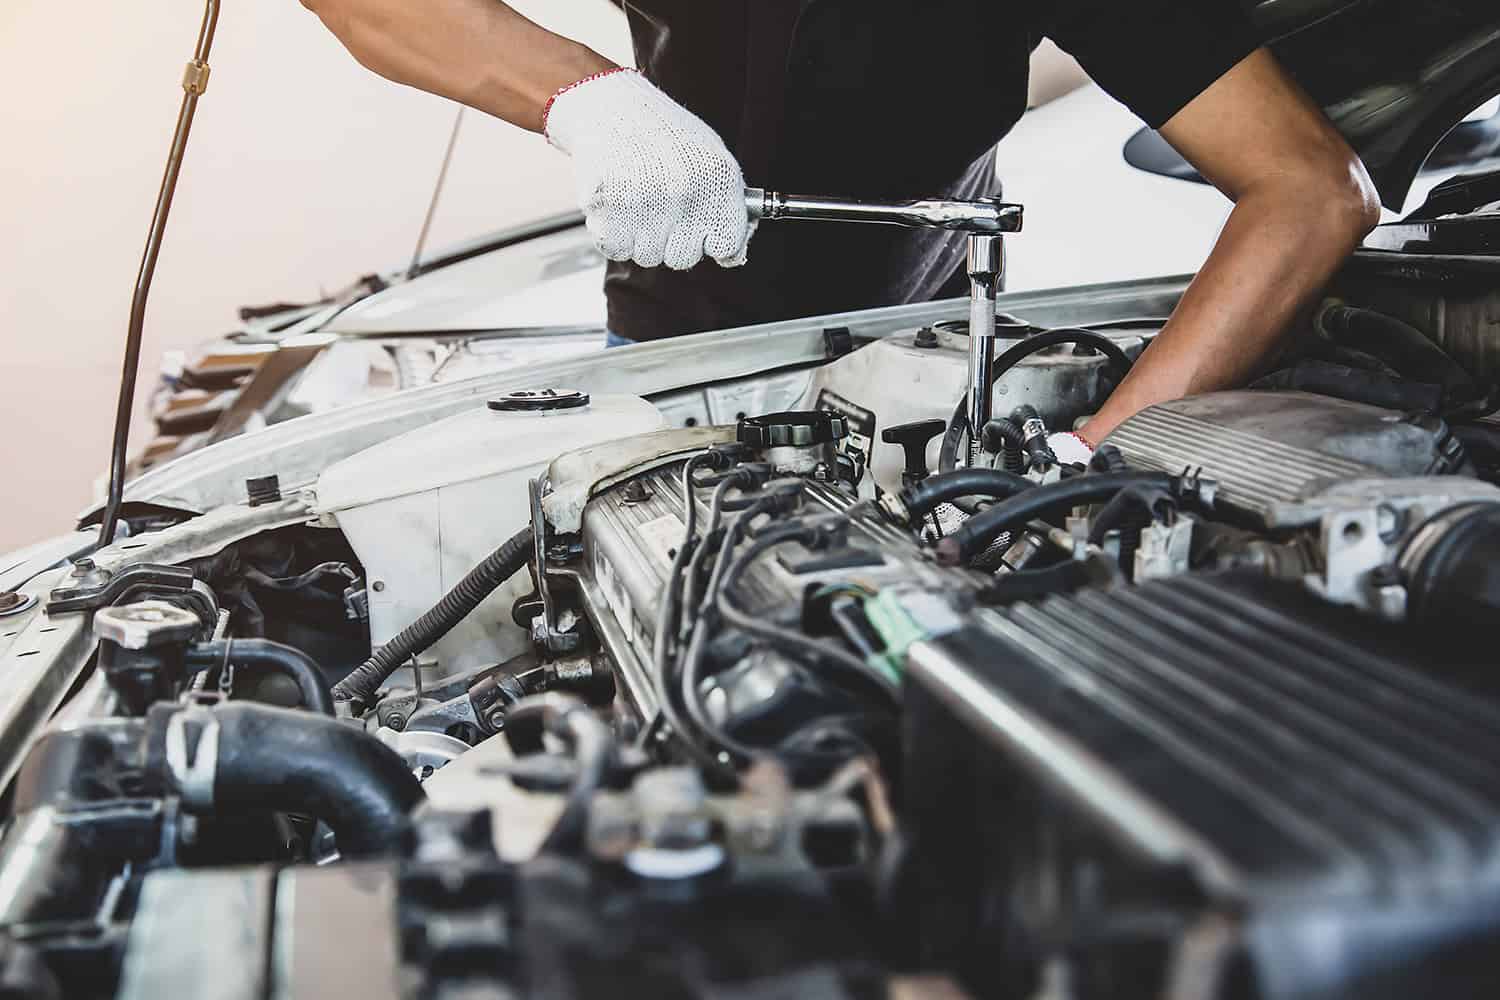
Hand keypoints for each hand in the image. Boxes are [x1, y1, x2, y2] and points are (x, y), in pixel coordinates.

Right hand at [544, 70, 753, 269]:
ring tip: (635, 201)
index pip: (726, 246)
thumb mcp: (710, 156)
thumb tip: (732, 254)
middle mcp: (684, 192)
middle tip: (659, 208)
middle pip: (682, 257)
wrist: (608, 105)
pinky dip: (611, 234)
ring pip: (647, 256)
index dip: (711, 242)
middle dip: (671, 240)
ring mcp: (646, 203)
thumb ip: (726, 204)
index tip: (702, 233)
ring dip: (639, 237)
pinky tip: (616, 205)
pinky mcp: (608, 209)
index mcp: (716, 179)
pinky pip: (614, 248)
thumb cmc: (660, 131)